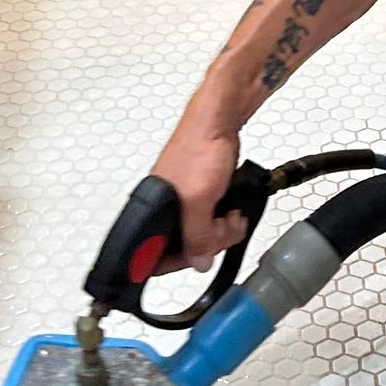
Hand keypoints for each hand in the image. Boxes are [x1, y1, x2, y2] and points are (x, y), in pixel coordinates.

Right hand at [149, 100, 248, 271]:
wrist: (220, 122)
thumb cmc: (200, 147)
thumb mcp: (199, 198)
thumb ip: (197, 234)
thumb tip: (198, 262)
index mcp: (152, 210)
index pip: (152, 256)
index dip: (176, 263)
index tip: (198, 259)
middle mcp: (164, 209)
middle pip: (181, 249)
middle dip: (208, 244)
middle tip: (220, 229)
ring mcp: (183, 204)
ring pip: (200, 237)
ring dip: (221, 233)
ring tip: (231, 217)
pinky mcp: (200, 197)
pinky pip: (210, 222)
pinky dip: (225, 222)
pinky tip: (233, 211)